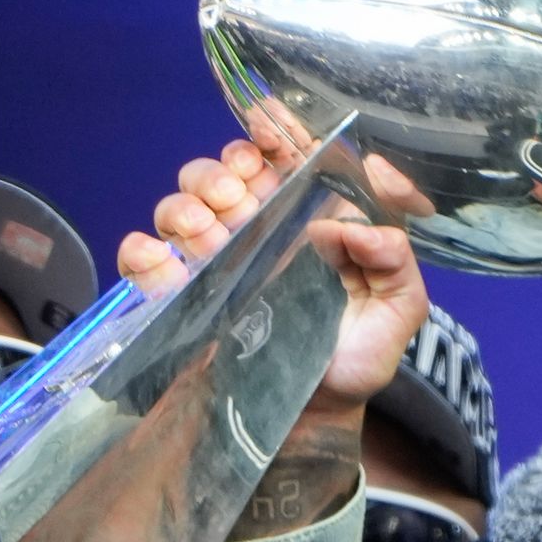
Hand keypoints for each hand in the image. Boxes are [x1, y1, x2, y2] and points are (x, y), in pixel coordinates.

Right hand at [117, 134, 429, 409]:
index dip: (271, 130)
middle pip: (220, 170)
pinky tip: (169, 267)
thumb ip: (397, 260)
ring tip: (210, 236)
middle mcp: (255, 230)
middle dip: (224, 171)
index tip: (267, 127)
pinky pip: (143, 259)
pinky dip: (147, 254)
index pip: (281, 155)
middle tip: (240, 198)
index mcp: (305, 217)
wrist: (316, 414)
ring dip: (187, 209)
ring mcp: (214, 263)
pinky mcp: (182, 297)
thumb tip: (361, 230)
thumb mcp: (398, 311)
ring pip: (179, 205)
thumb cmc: (355, 357)